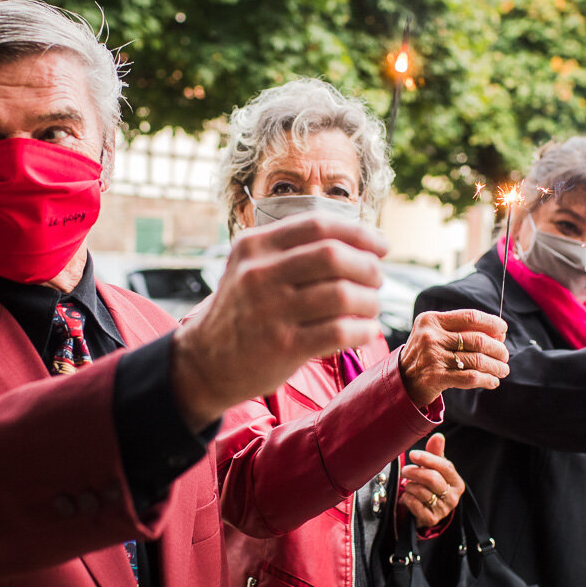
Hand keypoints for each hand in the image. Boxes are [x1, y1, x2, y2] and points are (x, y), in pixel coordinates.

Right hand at [171, 216, 386, 429]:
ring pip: (341, 294)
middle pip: (333, 256)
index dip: (359, 233)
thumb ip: (292, 250)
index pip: (318, 225)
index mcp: (254, 246)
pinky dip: (362, 330)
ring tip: (371, 308)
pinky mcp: (281, 346)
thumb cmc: (243, 311)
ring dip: (369, 301)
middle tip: (377, 280)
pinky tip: (365, 331)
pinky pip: (338, 331)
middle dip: (367, 267)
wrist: (204, 361)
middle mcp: (258, 273)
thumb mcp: (250, 267)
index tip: (381, 246)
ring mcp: (268, 310)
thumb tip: (360, 241)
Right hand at [397, 310, 509, 406]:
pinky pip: (471, 377)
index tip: (503, 330)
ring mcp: (433, 357)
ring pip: (477, 360)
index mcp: (431, 320)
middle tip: (505, 355)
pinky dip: (487, 380)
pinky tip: (493, 381)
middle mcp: (431, 337)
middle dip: (498, 349)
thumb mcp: (435, 334)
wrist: (402, 380)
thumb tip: (499, 334)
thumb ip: (461, 330)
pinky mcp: (436, 377)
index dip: (492, 323)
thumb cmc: (425, 354)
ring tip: (503, 370)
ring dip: (496, 366)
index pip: (470, 317)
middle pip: (477, 340)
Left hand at [400, 433, 463, 529]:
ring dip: (409, 485)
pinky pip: (414, 504)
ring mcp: (443, 510)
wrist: (428, 511)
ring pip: (421, 491)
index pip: (445, 467)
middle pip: (432, 478)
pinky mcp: (431, 519)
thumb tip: (438, 436)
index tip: (413, 454)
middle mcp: (453, 497)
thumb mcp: (436, 469)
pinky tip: (407, 496)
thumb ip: (436, 452)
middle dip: (414, 471)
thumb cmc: (433, 485)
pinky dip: (406, 497)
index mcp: (457, 483)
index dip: (428, 459)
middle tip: (405, 470)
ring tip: (408, 484)